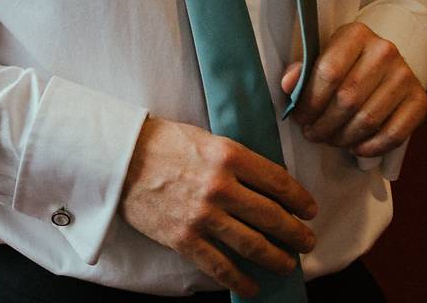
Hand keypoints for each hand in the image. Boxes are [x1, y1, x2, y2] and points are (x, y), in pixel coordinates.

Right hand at [119, 117, 315, 295]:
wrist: (118, 158)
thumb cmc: (160, 143)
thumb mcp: (205, 139)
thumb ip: (235, 159)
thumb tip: (266, 183)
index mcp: (228, 156)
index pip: (279, 182)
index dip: (300, 200)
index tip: (308, 210)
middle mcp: (221, 187)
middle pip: (273, 217)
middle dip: (297, 234)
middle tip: (306, 242)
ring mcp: (203, 216)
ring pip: (254, 245)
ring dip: (278, 258)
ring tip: (287, 263)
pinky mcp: (185, 239)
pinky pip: (221, 267)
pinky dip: (242, 281)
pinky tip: (253, 286)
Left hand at [280, 21, 426, 156]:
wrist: (387, 63)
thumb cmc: (346, 62)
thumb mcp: (323, 55)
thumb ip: (303, 70)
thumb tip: (288, 85)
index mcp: (356, 33)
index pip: (328, 72)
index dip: (309, 101)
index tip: (299, 117)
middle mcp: (385, 51)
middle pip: (347, 99)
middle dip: (324, 124)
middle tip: (312, 134)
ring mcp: (406, 76)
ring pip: (368, 119)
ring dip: (344, 137)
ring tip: (330, 140)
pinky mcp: (421, 100)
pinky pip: (394, 134)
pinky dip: (371, 147)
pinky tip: (356, 148)